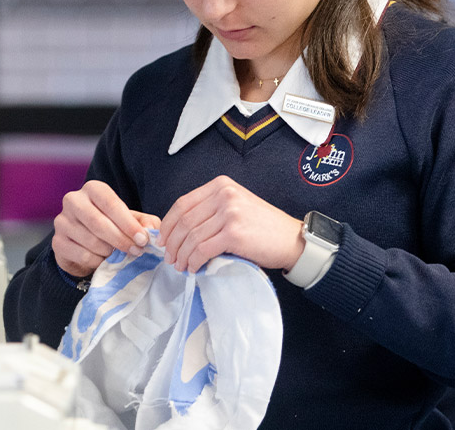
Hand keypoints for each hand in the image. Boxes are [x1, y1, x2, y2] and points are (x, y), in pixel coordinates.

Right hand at [52, 180, 161, 277]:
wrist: (83, 243)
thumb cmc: (110, 226)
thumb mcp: (129, 220)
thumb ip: (144, 222)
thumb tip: (150, 230)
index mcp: (93, 189)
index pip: (111, 204)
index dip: (128, 223)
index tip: (143, 239)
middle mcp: (73, 200)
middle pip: (98, 222)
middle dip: (121, 240)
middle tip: (136, 251)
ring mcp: (62, 221)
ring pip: (90, 241)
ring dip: (110, 252)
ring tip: (119, 255)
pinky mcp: (57, 242)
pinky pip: (82, 255)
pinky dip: (97, 261)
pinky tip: (103, 260)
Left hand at [157, 175, 303, 272]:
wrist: (292, 239)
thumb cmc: (263, 227)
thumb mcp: (236, 206)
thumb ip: (210, 210)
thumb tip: (178, 230)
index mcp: (221, 185)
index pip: (182, 203)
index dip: (168, 224)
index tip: (163, 239)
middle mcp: (224, 195)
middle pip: (184, 221)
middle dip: (172, 243)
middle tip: (169, 257)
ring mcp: (229, 213)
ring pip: (191, 237)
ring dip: (182, 255)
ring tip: (180, 265)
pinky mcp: (234, 233)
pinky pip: (203, 249)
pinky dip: (194, 261)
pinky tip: (194, 268)